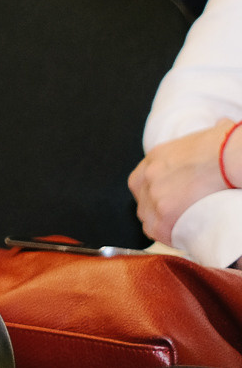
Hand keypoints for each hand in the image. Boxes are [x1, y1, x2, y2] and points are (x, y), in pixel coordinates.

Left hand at [131, 121, 235, 246]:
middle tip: (177, 221)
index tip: (166, 204)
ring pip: (149, 219)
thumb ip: (207, 134)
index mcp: (156, 157)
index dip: (152, 196)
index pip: (141, 182)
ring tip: (182, 234)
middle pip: (142, 202)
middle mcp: (149, 175)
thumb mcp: (206, 134)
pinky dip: (169, 238)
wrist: (227, 157)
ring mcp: (154, 194)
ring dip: (163, 228)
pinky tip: (182, 241)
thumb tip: (223, 127)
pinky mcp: (165, 211)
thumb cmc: (225, 145)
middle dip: (156, 213)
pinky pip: (158, 232)